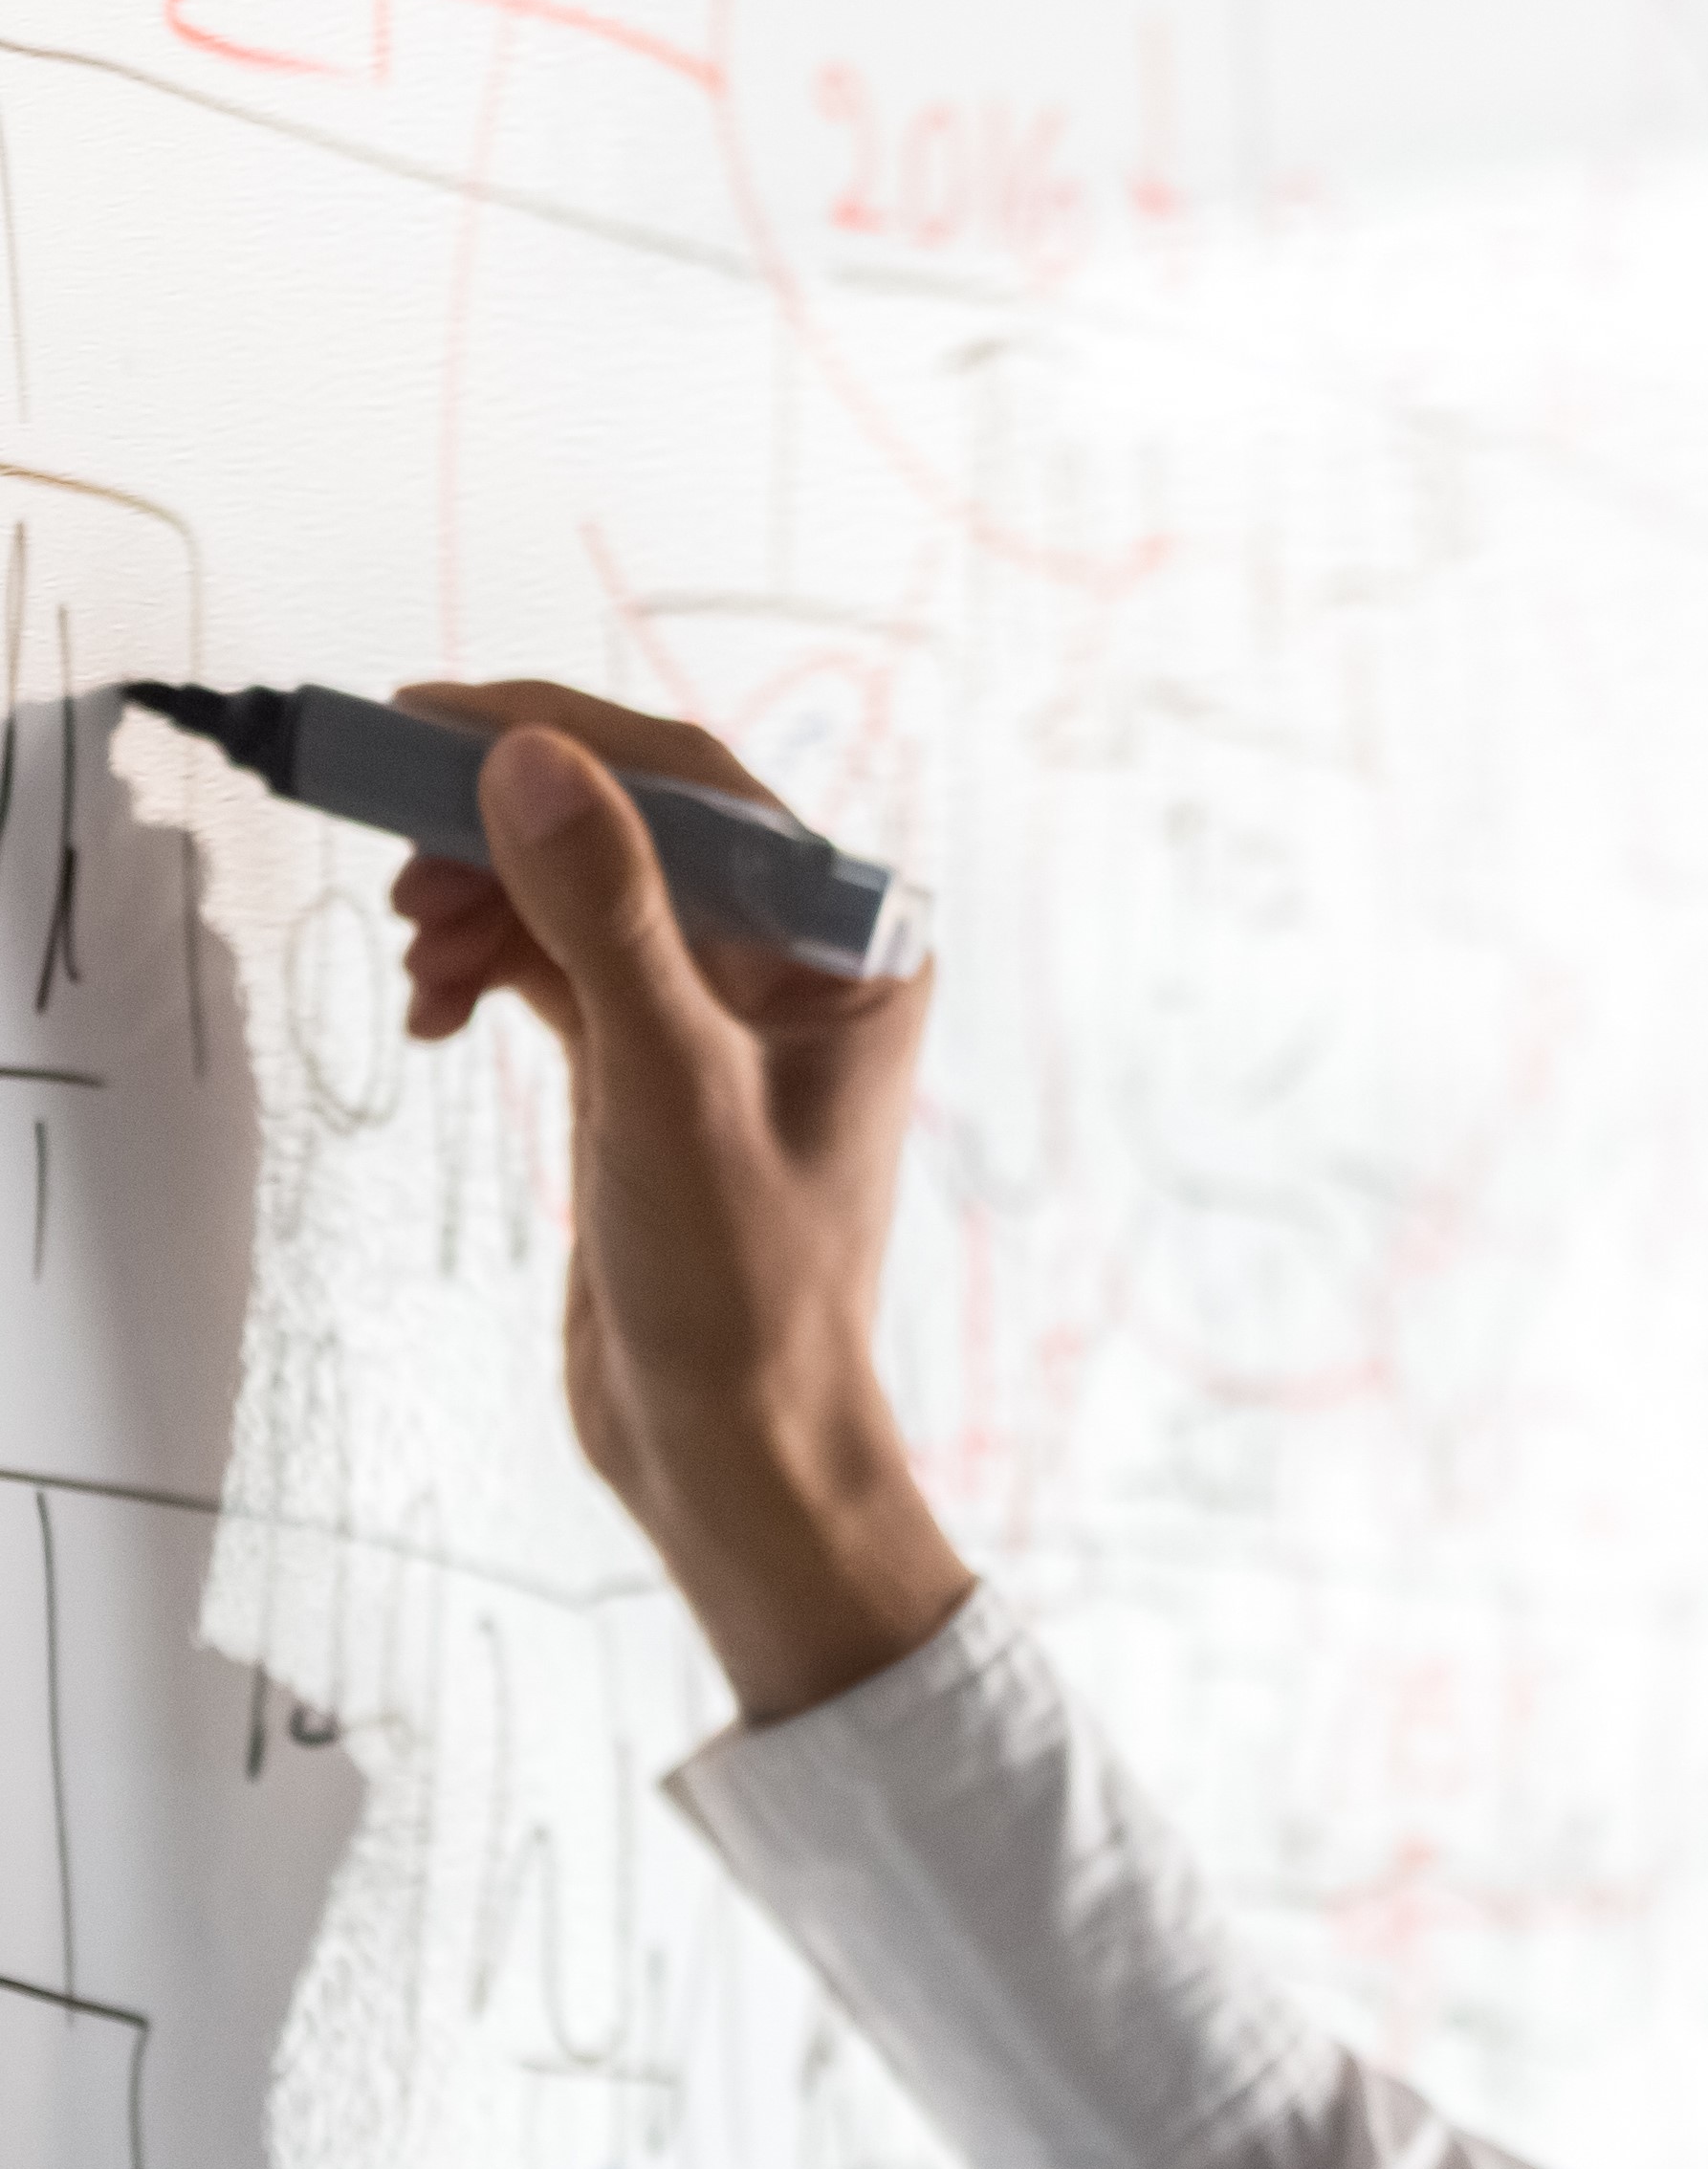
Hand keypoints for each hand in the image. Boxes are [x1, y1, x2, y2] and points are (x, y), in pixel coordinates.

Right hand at [389, 680, 973, 1720]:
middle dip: (502, 824)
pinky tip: (429, 1005)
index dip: (559, 736)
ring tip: (414, 952)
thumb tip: (531, 760)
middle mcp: (801, 967)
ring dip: (480, 898)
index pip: (701, 786)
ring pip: (579, 891)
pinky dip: (484, 963)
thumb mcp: (666, 1086)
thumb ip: (604, 916)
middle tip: (390, 840)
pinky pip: (554, 962)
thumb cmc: (746, 1291)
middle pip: (630, 825)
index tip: (428, 720)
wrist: (736, 1447)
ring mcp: (721, 1014)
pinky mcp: (650, 1065)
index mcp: (856, 949)